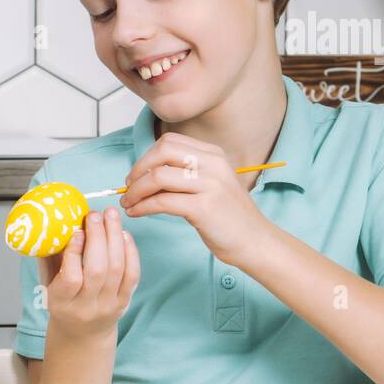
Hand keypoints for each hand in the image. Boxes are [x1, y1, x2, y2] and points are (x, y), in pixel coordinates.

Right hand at [37, 208, 139, 342]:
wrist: (82, 333)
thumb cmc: (63, 303)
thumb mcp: (48, 284)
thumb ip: (50, 258)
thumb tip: (54, 226)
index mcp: (62, 303)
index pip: (71, 278)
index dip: (74, 253)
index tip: (76, 230)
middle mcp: (87, 307)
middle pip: (97, 270)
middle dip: (98, 237)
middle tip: (95, 215)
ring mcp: (108, 305)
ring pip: (117, 269)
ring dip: (115, 237)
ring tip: (110, 216)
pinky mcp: (125, 301)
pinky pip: (132, 274)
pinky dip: (130, 251)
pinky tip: (123, 234)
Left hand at [118, 131, 272, 265]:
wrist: (255, 241)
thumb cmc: (229, 217)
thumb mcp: (212, 184)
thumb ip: (187, 173)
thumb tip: (146, 173)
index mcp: (214, 154)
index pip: (169, 142)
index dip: (146, 157)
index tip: (136, 174)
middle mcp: (213, 164)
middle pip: (161, 152)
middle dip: (138, 170)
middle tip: (128, 187)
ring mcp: (210, 185)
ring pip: (158, 177)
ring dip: (135, 191)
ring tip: (128, 203)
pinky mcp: (203, 208)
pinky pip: (161, 201)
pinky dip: (142, 207)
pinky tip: (136, 213)